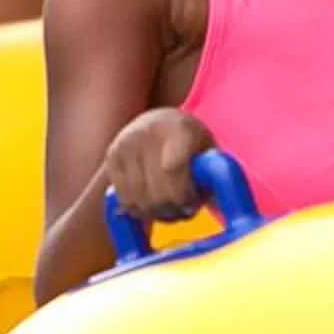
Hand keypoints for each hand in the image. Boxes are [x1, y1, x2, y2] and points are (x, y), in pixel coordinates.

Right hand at [102, 109, 217, 224]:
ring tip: (169, 206)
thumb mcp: (207, 150)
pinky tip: (151, 202)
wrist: (156, 121)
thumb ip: (216, 175)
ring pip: (140, 201)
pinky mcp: (111, 157)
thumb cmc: (190, 141)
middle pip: (158, 193)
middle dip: (175, 209)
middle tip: (185, 208)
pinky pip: (124, 199)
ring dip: (157, 213)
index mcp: (179, 129)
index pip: (173, 168)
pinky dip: (139, 209)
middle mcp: (147, 133)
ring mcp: (125, 144)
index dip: (184, 193)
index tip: (193, 199)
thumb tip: (222, 207)